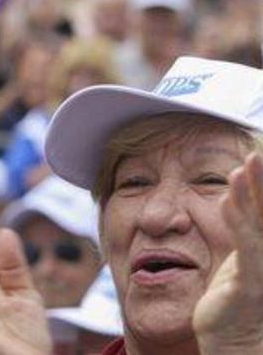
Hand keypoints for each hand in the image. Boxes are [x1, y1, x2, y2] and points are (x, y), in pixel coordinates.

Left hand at [193, 153, 262, 352]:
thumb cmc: (240, 302)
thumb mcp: (244, 258)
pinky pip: (247, 247)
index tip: (262, 152)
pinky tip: (227, 197)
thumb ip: (243, 226)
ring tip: (247, 163)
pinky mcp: (251, 286)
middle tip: (260, 152)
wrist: (237, 346)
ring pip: (261, 223)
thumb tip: (234, 190)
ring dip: (254, 192)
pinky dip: (238, 219)